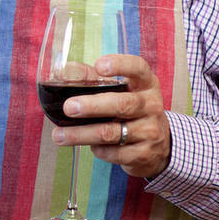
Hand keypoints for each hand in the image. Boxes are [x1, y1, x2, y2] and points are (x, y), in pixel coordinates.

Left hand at [51, 54, 170, 177]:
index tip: (99, 66)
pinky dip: (97, 149)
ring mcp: (150, 131)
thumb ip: (93, 79)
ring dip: (81, 134)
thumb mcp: (121, 90)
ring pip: (112, 132)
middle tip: (69, 107)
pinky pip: (114, 152)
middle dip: (93, 106)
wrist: (159, 145)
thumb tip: (64, 71)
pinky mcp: (144, 154)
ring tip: (59, 135)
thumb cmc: (130, 109)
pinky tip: (88, 145)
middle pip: (122, 104)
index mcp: (146, 84)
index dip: (120, 65)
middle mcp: (151, 105)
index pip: (138, 68)